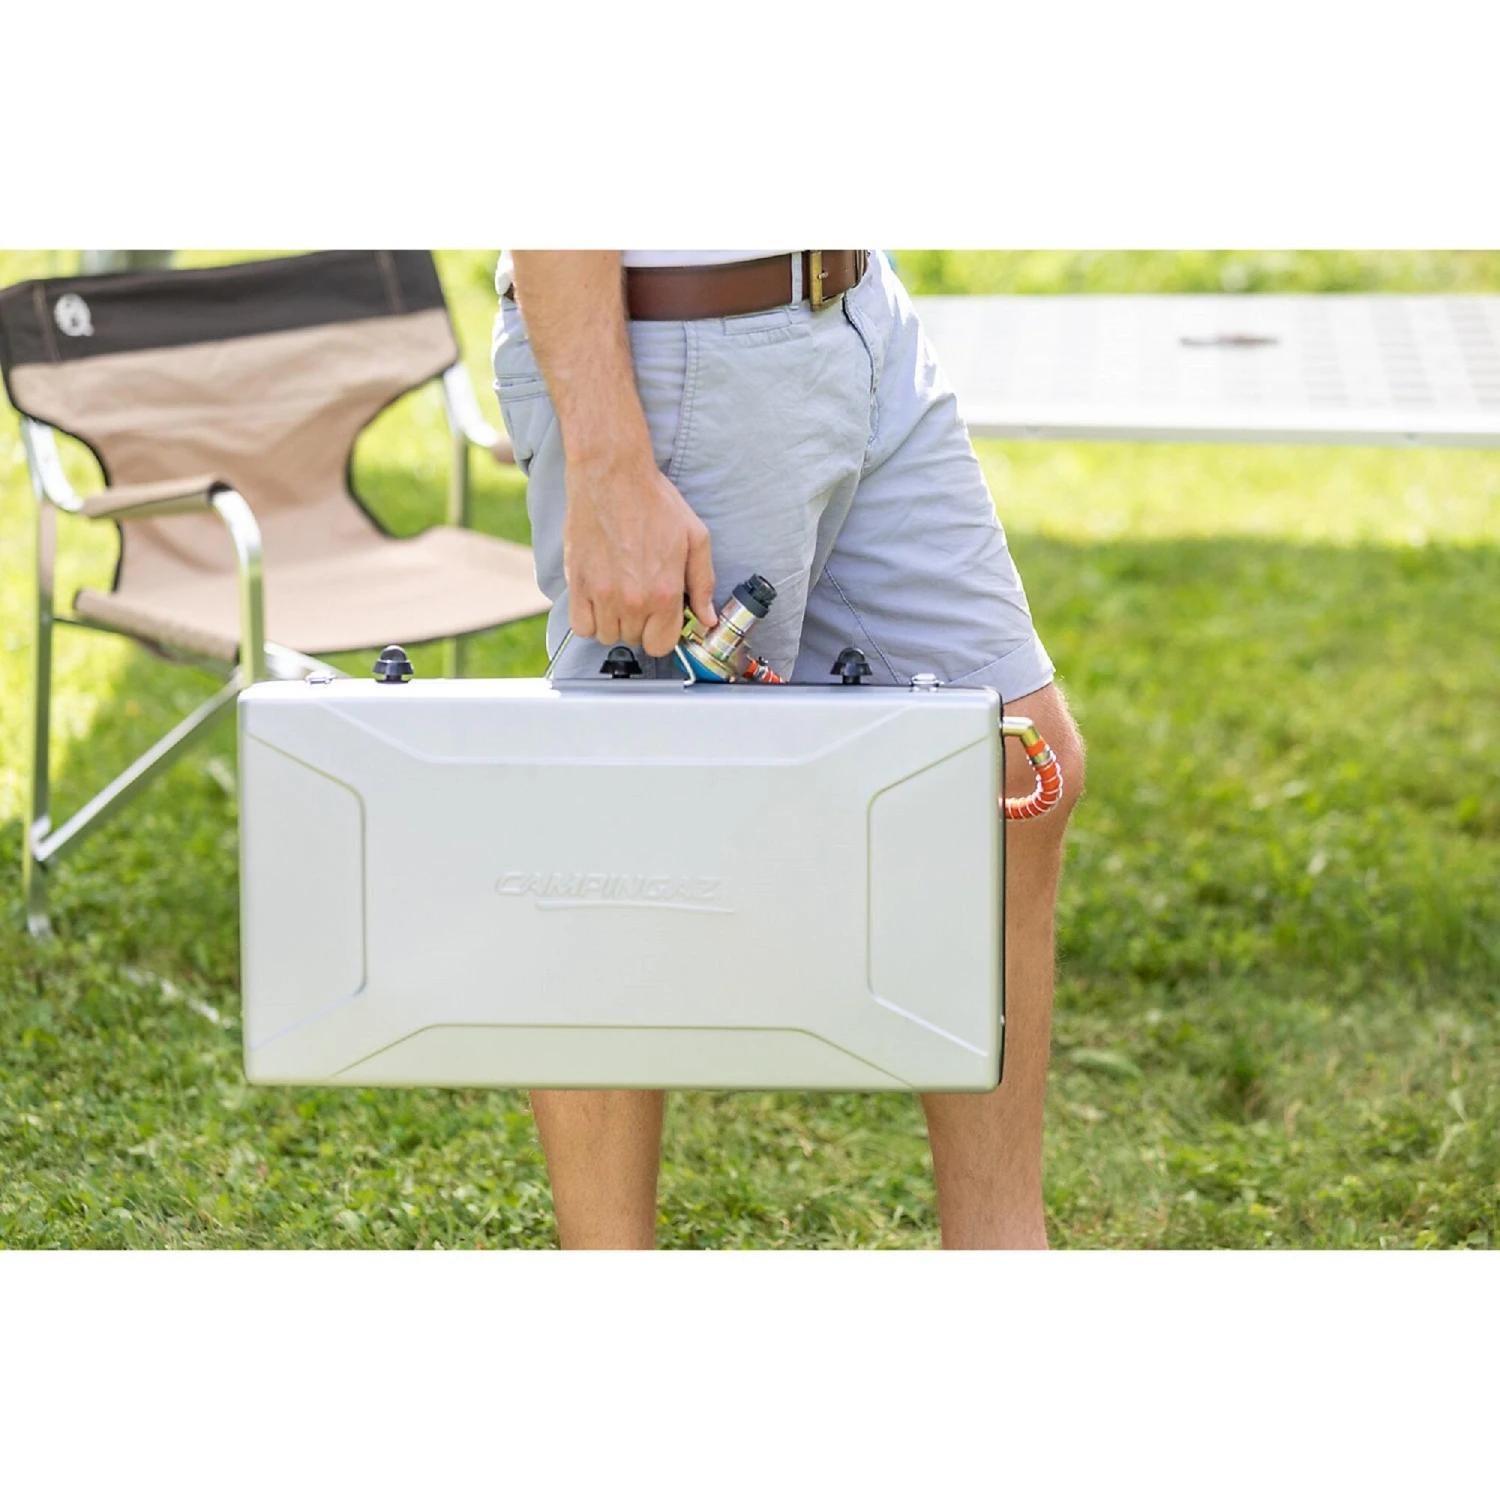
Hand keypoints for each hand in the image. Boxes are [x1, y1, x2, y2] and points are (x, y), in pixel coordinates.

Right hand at [563, 448, 716, 657]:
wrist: (612, 476)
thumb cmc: (654, 502)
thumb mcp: (694, 538)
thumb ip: (703, 583)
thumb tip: (707, 618)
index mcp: (666, 592)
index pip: (662, 644)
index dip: (663, 633)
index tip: (660, 618)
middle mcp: (634, 600)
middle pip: (635, 639)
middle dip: (640, 623)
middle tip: (639, 595)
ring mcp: (603, 595)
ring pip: (607, 635)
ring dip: (614, 622)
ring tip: (619, 594)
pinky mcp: (578, 585)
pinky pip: (581, 626)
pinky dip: (589, 619)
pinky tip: (598, 599)